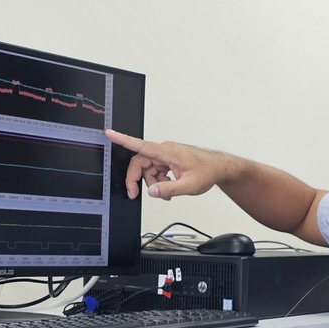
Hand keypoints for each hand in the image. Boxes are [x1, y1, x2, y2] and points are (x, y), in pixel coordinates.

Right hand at [104, 130, 229, 200]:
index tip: (110, 133)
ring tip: (166, 193)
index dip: (123, 139)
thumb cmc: (207, 171)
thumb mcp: (189, 186)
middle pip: (140, 162)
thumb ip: (169, 189)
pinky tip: (169, 188)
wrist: (218, 168)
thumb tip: (152, 191)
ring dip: (153, 183)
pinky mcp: (168, 160)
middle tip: (134, 194)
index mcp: (167, 151)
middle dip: (136, 179)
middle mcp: (164, 150)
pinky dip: (159, 181)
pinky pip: (156, 170)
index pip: (141, 145)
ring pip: (148, 169)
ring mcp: (166, 155)